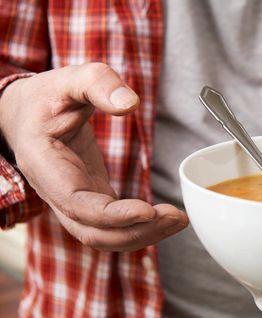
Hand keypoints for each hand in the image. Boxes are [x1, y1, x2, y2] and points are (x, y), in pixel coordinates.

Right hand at [0, 63, 187, 250]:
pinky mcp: (91, 197)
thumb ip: (97, 84)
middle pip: (95, 232)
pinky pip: (113, 224)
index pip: (78, 204)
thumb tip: (130, 104)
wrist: (27, 116)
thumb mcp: (67, 80)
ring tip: (177, 221)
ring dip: (142, 234)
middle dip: (137, 231)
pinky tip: (163, 217)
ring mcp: (74, 200)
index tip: (148, 211)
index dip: (113, 215)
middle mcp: (57, 193)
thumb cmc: (44, 99)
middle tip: (175, 218)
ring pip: (105, 235)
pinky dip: (138, 226)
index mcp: (46, 167)